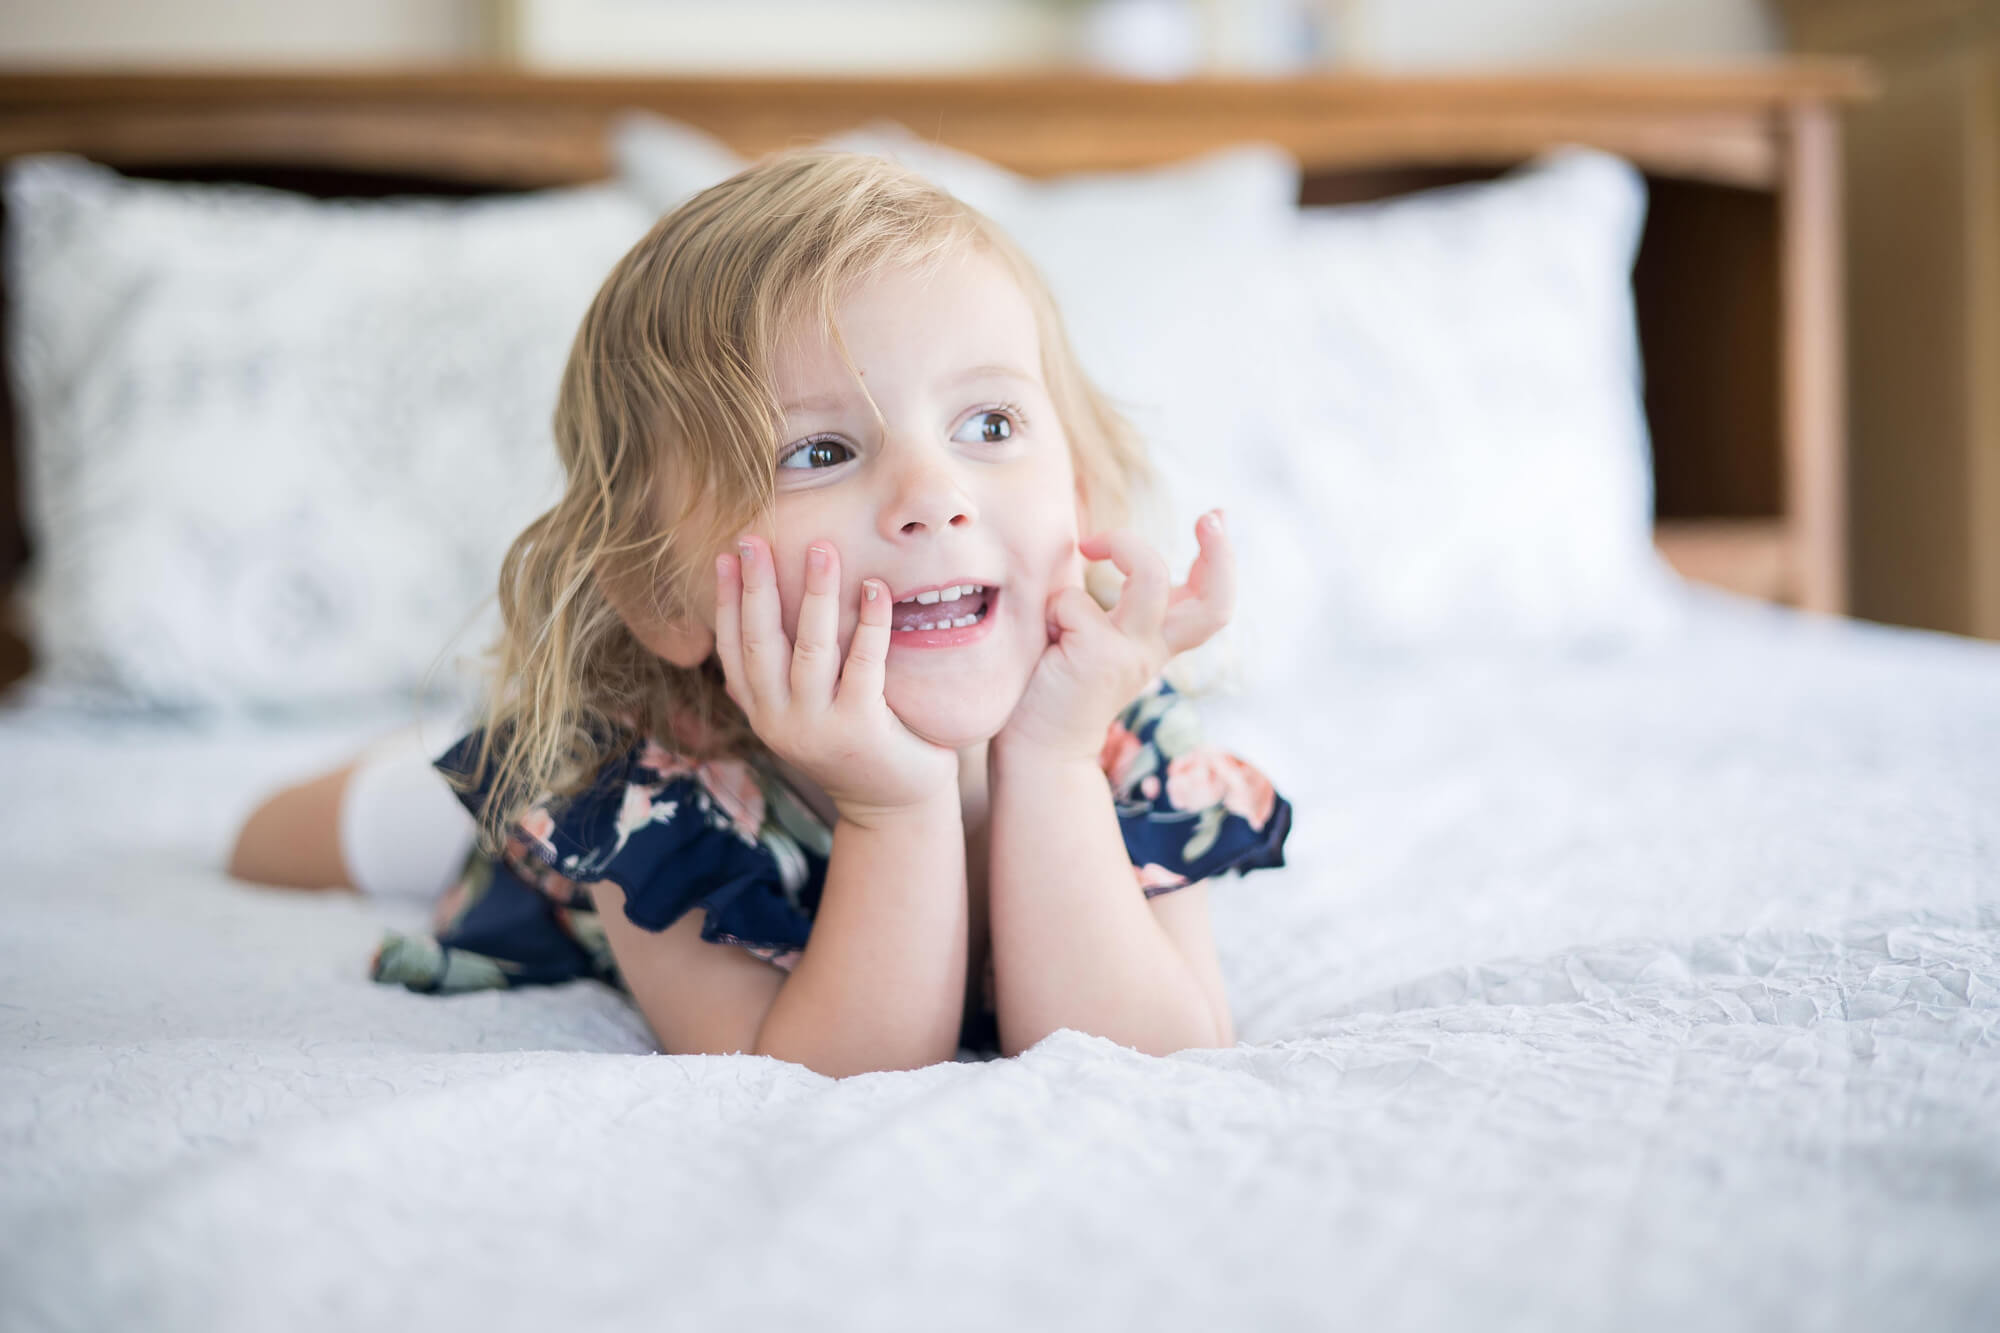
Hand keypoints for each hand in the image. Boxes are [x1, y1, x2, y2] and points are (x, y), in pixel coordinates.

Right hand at [715, 535, 958, 826]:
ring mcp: (818, 727)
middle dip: (757, 586)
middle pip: (760, 642)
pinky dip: (869, 623)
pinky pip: (864, 665)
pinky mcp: (861, 729)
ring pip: (810, 649)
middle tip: (755, 537)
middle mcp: (780, 721)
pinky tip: (875, 589)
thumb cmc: (854, 747)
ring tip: (822, 548)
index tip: (724, 556)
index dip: (725, 602)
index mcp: (762, 713)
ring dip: (815, 594)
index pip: (732, 649)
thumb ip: (783, 679)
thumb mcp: (806, 714)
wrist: (894, 809)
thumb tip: (760, 613)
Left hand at [997, 509, 1234, 762]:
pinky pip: (1073, 600)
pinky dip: (1052, 607)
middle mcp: (1153, 649)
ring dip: (1122, 544)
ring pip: (1150, 574)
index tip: (1217, 516)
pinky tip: (1043, 638)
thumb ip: (1104, 602)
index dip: (1220, 556)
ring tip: (1089, 546)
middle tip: (1210, 517)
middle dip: (1220, 552)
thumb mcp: (1093, 635)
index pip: (1210, 600)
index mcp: (1158, 642)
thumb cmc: (1055, 683)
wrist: (1036, 748)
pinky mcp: (1098, 656)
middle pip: (1214, 603)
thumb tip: (1094, 542)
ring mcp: (1130, 653)